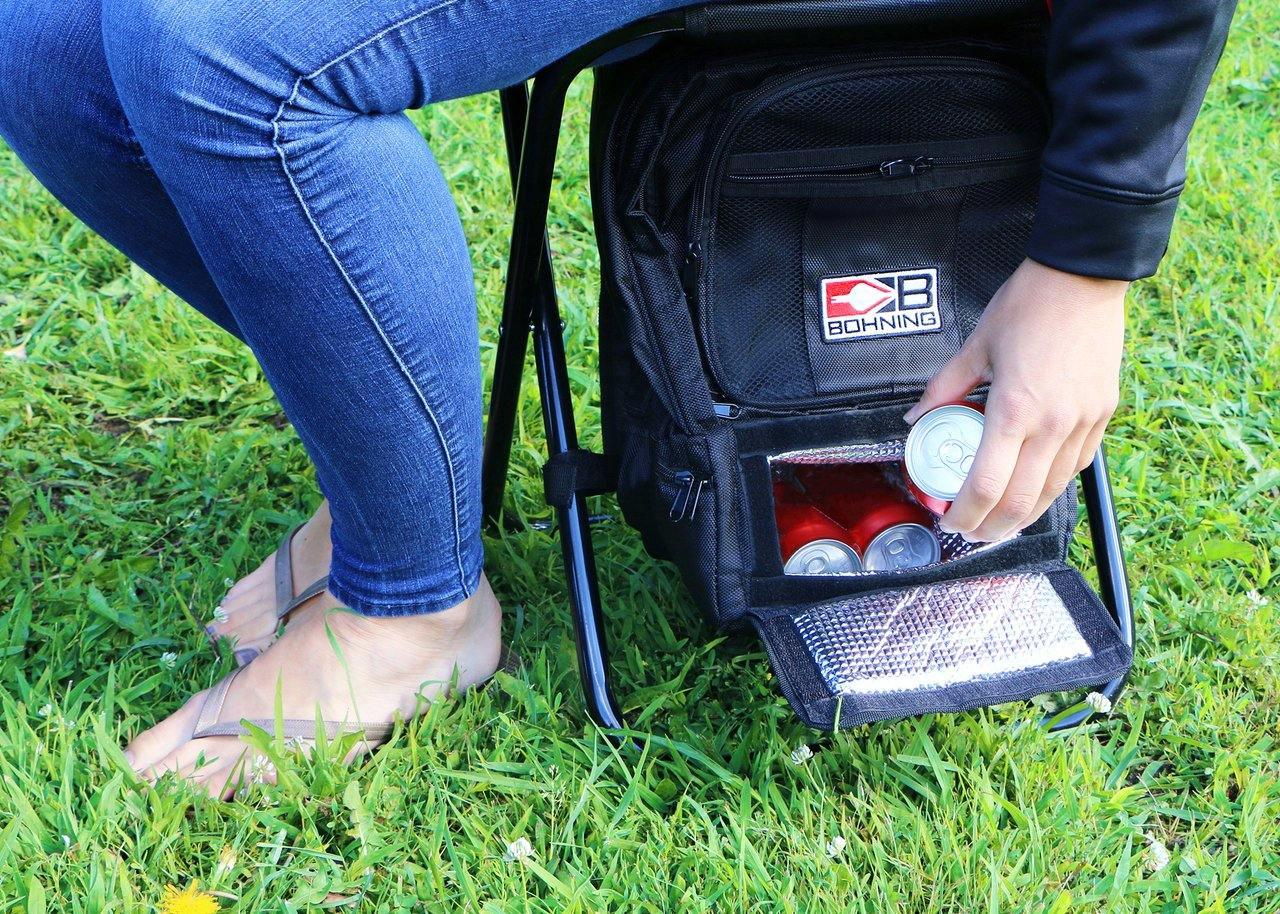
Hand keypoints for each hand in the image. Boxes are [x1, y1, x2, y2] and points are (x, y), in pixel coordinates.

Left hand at [904, 258, 1126, 542]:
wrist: (1083, 277)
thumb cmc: (1029, 305)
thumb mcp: (975, 346)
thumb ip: (944, 388)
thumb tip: (916, 417)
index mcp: (1015, 409)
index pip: (987, 486)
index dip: (967, 514)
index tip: (952, 521)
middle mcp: (1053, 423)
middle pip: (1022, 501)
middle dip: (994, 528)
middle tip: (974, 533)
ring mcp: (1083, 421)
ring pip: (1054, 490)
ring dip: (1025, 515)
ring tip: (1001, 521)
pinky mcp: (1102, 414)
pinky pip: (1077, 465)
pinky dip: (1052, 485)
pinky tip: (1035, 489)